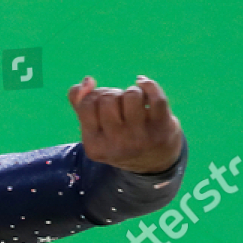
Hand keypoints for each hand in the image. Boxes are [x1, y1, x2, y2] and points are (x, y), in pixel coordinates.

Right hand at [67, 75, 183, 173]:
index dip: (94, 96)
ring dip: (132, 92)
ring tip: (134, 102)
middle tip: (118, 105)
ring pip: (132, 95)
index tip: (100, 104)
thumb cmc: (117, 137)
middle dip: (113, 94)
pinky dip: (149, 86)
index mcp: (94, 146)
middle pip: (108, 99)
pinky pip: (156, 98)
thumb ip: (79, 102)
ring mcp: (141, 137)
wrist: (153, 160)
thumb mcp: (94, 128)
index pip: (87, 104)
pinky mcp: (163, 129)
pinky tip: (144, 86)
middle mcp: (117, 144)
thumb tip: (88, 81)